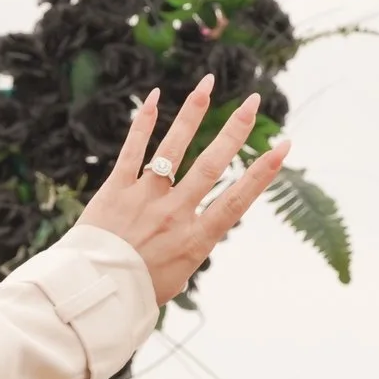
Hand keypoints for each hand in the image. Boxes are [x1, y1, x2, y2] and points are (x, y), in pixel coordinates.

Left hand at [77, 77, 292, 306]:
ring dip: (192, 113)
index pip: (237, 199)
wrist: (95, 294)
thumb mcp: (178, 276)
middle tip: (254, 101)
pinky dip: (143, 123)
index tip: (284, 146)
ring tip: (208, 84)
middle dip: (235, 130)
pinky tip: (155, 97)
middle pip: (210, 165)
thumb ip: (191, 246)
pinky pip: (131, 151)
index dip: (263, 172)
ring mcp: (144, 198)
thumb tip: (199, 229)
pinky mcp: (115, 191)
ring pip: (173, 149)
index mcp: (195, 239)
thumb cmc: (137, 292)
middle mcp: (174, 213)